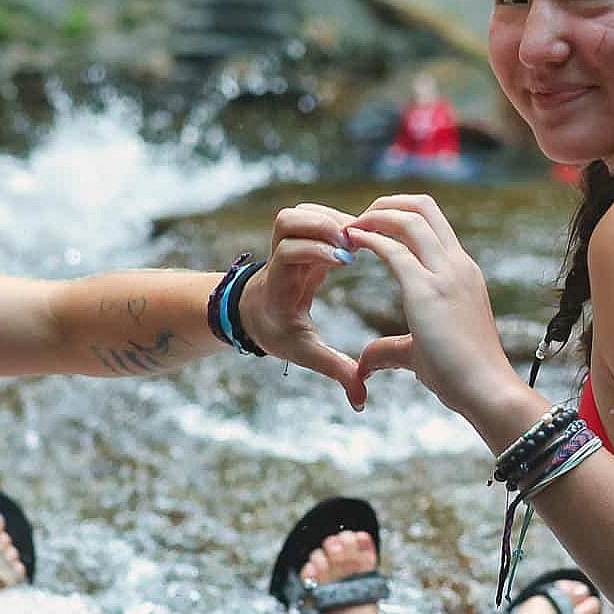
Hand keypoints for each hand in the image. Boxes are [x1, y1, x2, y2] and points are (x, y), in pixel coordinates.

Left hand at [241, 202, 368, 406]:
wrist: (252, 313)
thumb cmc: (278, 332)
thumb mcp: (306, 353)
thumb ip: (334, 370)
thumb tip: (360, 400)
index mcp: (278, 285)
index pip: (287, 253)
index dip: (313, 251)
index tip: (344, 260)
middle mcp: (279, 258)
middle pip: (287, 222)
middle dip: (321, 225)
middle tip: (353, 241)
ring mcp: (287, 243)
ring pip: (298, 213)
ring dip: (328, 218)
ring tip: (358, 237)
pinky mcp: (299, 236)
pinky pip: (312, 215)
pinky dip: (332, 217)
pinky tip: (355, 235)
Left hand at [343, 194, 520, 414]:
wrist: (488, 390)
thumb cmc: (461, 375)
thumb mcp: (421, 354)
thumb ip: (391, 350)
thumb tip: (364, 364)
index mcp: (461, 272)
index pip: (432, 223)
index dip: (399, 216)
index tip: (372, 228)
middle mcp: (457, 265)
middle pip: (423, 206)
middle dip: (386, 203)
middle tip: (357, 219)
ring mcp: (445, 274)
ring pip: (409, 218)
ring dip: (375, 216)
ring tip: (349, 228)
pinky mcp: (427, 291)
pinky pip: (393, 250)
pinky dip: (369, 240)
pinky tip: (350, 244)